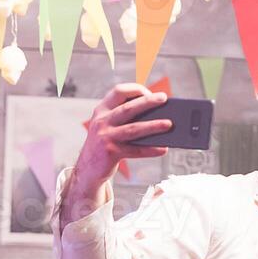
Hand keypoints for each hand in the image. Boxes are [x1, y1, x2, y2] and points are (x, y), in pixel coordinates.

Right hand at [64, 84, 171, 216]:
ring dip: (153, 126)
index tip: (149, 93)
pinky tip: (163, 149)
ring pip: (133, 129)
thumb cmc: (105, 143)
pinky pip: (135, 150)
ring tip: (169, 124)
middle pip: (128, 108)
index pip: (118, 91)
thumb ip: (125, 118)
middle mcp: (102, 121)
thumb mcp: (108, 125)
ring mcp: (105, 137)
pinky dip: (150, 150)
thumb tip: (157, 115)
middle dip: (148, 102)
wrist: (88, 168)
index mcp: (102, 110)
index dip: (135, 90)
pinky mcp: (111, 152)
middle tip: (164, 98)